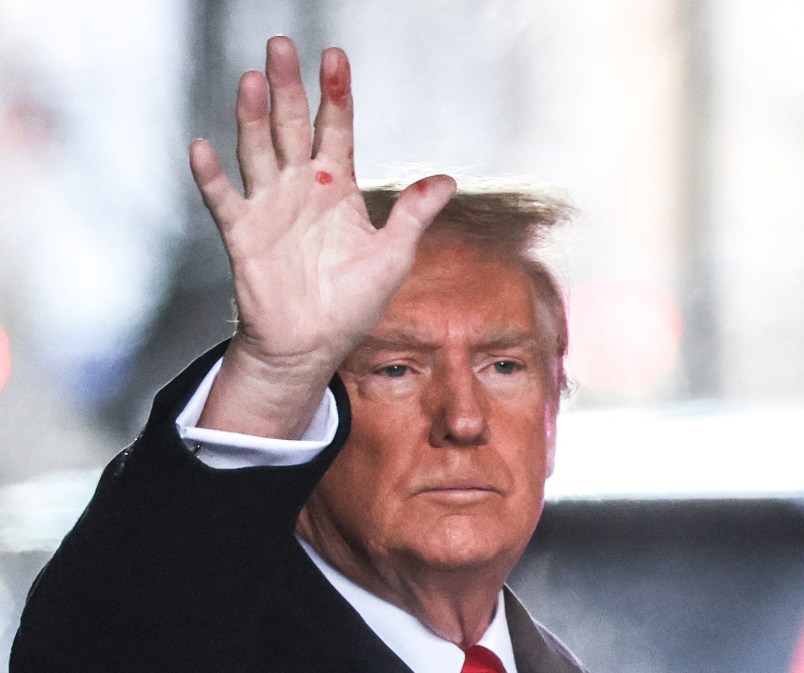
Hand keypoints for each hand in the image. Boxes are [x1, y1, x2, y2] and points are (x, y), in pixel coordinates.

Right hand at [189, 36, 454, 437]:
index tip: (334, 57)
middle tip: (281, 46)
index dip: (335, 94)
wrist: (315, 344)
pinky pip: (225, 201)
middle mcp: (300, 188)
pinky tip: (202, 148)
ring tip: (253, 80)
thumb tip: (448, 181)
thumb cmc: (352, 302)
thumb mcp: (394, 255)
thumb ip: (414, 214)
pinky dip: (211, 177)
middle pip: (291, 126)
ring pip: (258, 151)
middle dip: (288, 87)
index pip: (335, 129)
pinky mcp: (243, 235)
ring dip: (253, 117)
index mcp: (337, 187)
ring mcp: (269, 207)